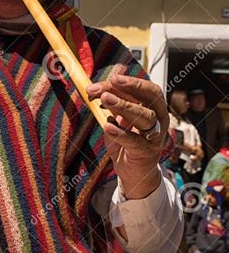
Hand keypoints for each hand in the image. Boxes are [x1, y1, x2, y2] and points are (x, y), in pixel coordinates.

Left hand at [87, 74, 168, 199]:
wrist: (133, 174)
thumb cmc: (126, 144)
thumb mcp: (117, 121)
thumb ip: (109, 107)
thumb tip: (93, 90)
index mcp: (153, 108)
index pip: (143, 89)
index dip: (128, 82)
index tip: (110, 78)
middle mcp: (159, 119)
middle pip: (149, 99)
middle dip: (131, 88)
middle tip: (111, 83)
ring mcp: (155, 137)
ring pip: (145, 117)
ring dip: (125, 106)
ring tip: (105, 100)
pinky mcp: (147, 153)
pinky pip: (135, 141)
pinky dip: (121, 133)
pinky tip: (108, 127)